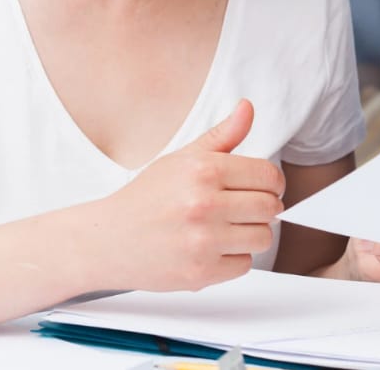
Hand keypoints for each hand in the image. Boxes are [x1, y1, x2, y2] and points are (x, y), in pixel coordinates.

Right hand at [88, 99, 284, 291]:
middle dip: (264, 208)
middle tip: (245, 209)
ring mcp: (202, 241)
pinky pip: (244, 264)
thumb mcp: (181, 159)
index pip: (269, 175)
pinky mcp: (200, 273)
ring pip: (263, 238)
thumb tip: (248, 107)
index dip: (272, 182)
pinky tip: (212, 248)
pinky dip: (233, 259)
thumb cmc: (146, 198)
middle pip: (270, 208)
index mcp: (203, 170)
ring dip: (251, 234)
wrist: (107, 240)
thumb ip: (222, 136)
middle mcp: (204, 204)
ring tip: (228, 228)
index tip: (264, 187)